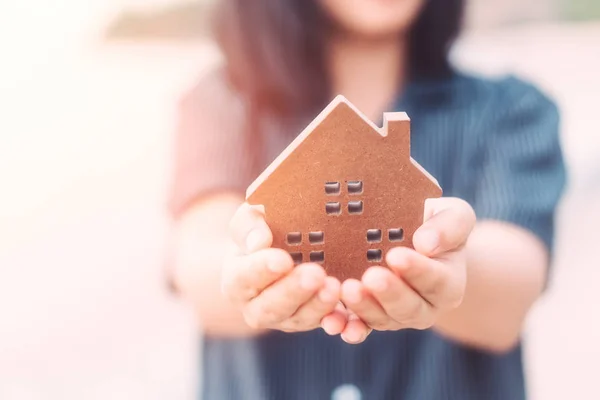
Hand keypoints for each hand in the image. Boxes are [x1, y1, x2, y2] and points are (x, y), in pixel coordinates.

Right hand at [221, 203, 346, 333]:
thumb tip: (259, 241)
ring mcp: (286, 318)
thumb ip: (249, 225)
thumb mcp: (250, 217)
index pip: (244, 278)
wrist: (281, 249)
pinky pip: (326, 326)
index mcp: (237, 280)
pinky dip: (338, 324)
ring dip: (318, 305)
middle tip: (315, 274)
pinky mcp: (313, 321)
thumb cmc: (263, 229)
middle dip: (294, 291)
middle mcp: (257, 307)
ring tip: (334, 287)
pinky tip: (348, 318)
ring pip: (299, 319)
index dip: (262, 270)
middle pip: (271, 307)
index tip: (282, 259)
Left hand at [339, 197, 475, 343]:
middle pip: (409, 307)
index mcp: (448, 282)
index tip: (396, 255)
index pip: (435, 279)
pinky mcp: (369, 318)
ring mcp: (396, 316)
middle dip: (389, 293)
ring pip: (382, 318)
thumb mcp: (453, 215)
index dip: (416, 270)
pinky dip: (346, 326)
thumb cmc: (433, 223)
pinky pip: (359, 327)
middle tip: (371, 277)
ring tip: (348, 289)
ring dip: (364, 307)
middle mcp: (424, 306)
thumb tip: (426, 244)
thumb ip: (449, 226)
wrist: (414, 242)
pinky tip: (331, 322)